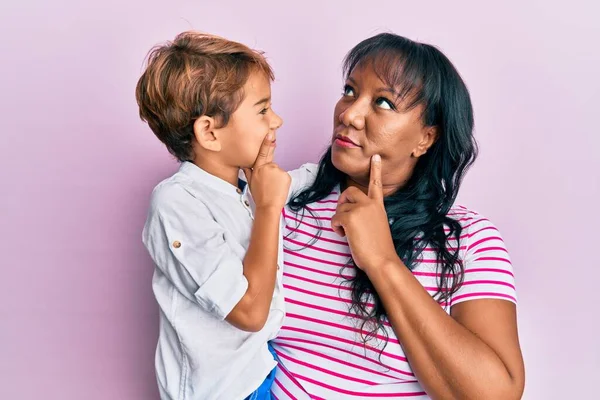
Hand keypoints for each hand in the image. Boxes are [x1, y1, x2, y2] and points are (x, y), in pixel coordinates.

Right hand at [243, 133, 290, 209]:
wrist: (269, 206)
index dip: (267, 142)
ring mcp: (278, 171)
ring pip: (278, 171)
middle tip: (269, 181)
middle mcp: (268, 167)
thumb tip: (244, 164)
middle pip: (271, 163)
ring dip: (276, 177)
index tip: (270, 133)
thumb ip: (248, 171)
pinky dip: (282, 181)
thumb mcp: (250, 182)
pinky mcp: (286, 175)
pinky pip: (284, 176)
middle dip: (270, 170)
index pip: (262, 152)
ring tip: (273, 187)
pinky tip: (278, 188)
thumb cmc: (259, 195)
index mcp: (258, 168)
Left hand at [331, 155, 398, 271]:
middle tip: (342, 217)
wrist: (382, 260)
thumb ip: (366, 216)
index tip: (374, 157)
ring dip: (339, 220)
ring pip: (340, 207)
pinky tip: (343, 235)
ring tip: (347, 233)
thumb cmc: (379, 249)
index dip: (375, 170)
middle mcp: (370, 204)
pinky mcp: (350, 217)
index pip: (376, 184)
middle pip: (350, 192)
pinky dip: (335, 227)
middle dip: (342, 201)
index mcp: (379, 206)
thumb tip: (349, 215)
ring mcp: (360, 209)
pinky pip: (335, 217)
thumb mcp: (376, 227)